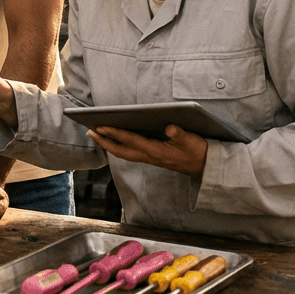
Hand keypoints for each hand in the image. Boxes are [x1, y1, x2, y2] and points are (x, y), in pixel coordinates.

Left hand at [89, 124, 208, 177]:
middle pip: (121, 151)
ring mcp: (150, 158)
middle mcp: (150, 156)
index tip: (100, 126)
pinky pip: (130, 152)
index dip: (115, 133)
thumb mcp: (191, 141)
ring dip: (109, 144)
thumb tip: (170, 127)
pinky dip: (119, 146)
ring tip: (97, 134)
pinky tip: (115, 139)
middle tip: (89, 131)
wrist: (204, 167)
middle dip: (104, 141)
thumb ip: (180, 134)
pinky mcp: (153, 157)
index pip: (131, 140)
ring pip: (124, 153)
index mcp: (156, 151)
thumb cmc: (197, 152)